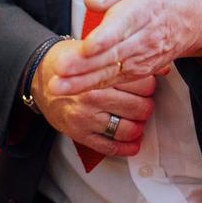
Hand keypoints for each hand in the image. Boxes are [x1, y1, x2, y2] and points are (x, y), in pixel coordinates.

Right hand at [32, 42, 155, 157]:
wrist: (39, 78)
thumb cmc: (69, 65)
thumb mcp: (95, 54)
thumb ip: (125, 61)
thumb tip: (163, 68)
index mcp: (98, 77)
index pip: (141, 84)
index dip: (150, 86)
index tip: (149, 86)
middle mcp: (92, 98)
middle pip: (138, 108)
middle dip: (146, 107)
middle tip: (144, 103)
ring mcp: (86, 119)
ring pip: (127, 130)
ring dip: (138, 127)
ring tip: (138, 121)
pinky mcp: (80, 135)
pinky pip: (110, 147)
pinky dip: (126, 148)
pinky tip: (133, 143)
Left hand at [47, 0, 201, 96]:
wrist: (191, 16)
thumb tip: (93, 0)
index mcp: (146, 5)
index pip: (125, 23)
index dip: (106, 37)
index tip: (87, 46)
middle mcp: (146, 35)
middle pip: (114, 52)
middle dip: (85, 64)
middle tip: (60, 68)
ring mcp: (144, 56)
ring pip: (112, 71)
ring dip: (84, 81)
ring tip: (58, 86)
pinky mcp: (140, 70)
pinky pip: (115, 80)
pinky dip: (92, 87)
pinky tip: (71, 89)